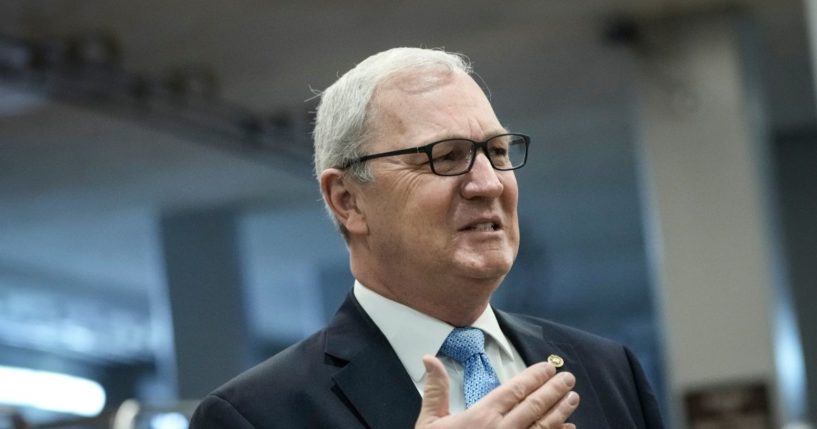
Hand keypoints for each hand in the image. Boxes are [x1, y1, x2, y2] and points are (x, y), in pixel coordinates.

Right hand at [415, 355, 579, 428]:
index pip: (514, 390)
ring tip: (573, 398)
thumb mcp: (430, 422)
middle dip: (553, 389)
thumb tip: (430, 359)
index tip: (547, 368)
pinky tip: (569, 428)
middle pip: (534, 405)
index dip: (533, 377)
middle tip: (568, 378)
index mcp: (481, 416)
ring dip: (560, 410)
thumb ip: (435, 390)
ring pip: (543, 425)